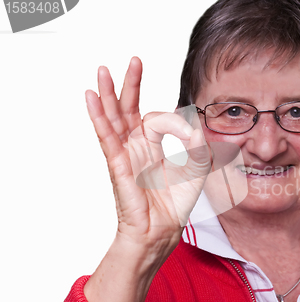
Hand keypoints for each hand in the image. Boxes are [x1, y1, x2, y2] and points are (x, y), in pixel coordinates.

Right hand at [83, 57, 209, 301]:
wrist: (163, 232)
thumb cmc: (174, 204)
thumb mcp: (196, 168)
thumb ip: (198, 144)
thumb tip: (196, 124)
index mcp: (152, 146)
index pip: (156, 118)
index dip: (174, 119)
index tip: (189, 133)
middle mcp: (136, 147)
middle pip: (128, 109)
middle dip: (130, 85)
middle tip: (133, 60)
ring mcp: (125, 155)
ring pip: (113, 118)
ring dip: (109, 94)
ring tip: (103, 70)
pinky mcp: (119, 166)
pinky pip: (107, 138)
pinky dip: (99, 117)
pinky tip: (92, 98)